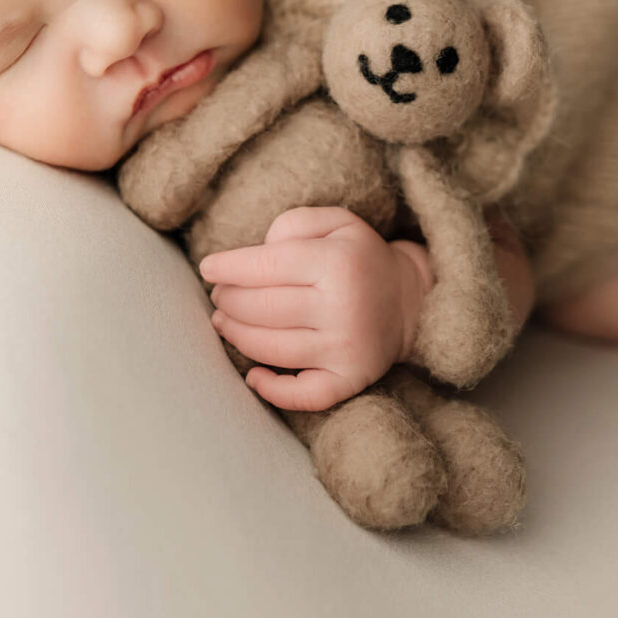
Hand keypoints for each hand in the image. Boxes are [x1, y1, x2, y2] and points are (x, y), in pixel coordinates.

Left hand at [196, 206, 433, 412]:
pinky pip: (303, 395)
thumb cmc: (358, 258)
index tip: (208, 268)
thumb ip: (292, 225)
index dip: (228, 268)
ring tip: (222, 321)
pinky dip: (272, 390)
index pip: (264, 266)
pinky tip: (252, 376)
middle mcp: (343, 307)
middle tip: (218, 295)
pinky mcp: (350, 379)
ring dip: (236, 336)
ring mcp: (346, 348)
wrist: (408, 301)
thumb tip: (255, 256)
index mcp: (338, 262)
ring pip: (270, 349)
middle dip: (229, 300)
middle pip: (262, 308)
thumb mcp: (335, 222)